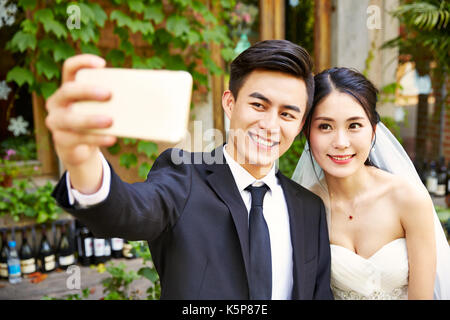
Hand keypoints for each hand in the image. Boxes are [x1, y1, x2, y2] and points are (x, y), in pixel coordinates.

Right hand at [45, 54, 116, 169]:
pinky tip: (111, 138)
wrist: (79, 150)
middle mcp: (57, 102)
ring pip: (70, 118)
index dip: (82, 62)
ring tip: (110, 120)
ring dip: (90, 119)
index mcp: (68, 87)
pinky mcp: (61, 140)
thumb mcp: (100, 108)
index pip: (70, 68)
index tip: (102, 64)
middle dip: (87, 91)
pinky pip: (78, 138)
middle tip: (109, 94)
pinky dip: (96, 138)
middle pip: (68, 90)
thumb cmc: (94, 122)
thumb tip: (141, 94)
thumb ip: (111, 100)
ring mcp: (56, 121)